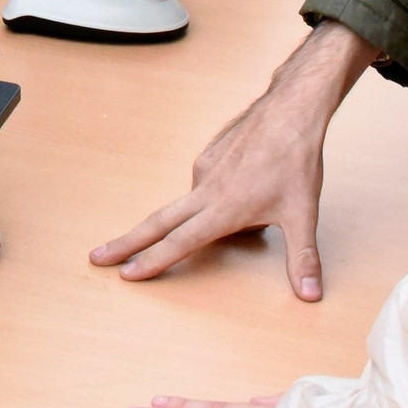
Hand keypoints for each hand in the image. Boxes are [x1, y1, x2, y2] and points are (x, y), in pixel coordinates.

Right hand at [89, 21, 379, 300]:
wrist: (290, 110)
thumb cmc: (296, 162)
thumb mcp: (303, 215)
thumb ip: (303, 259)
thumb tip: (310, 297)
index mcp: (223, 209)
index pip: (180, 243)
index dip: (153, 261)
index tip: (126, 275)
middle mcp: (206, 189)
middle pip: (157, 222)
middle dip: (126, 243)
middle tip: (97, 257)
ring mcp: (204, 169)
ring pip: (191, 203)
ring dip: (198, 217)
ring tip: (253, 205)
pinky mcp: (209, 154)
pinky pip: (206, 184)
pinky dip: (215, 196)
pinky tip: (248, 187)